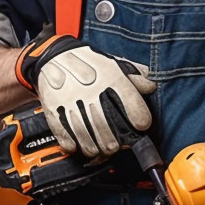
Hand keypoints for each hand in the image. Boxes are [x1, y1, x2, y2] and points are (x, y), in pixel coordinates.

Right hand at [15, 34, 155, 156]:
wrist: (54, 55)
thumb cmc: (88, 62)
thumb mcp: (114, 63)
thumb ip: (134, 75)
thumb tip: (151, 86)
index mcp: (110, 77)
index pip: (132, 104)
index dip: (140, 119)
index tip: (141, 126)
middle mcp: (91, 90)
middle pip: (107, 128)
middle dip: (115, 143)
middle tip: (117, 146)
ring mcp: (71, 101)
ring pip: (86, 136)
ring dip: (95, 148)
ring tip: (100, 149)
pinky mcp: (54, 110)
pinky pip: (64, 135)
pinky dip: (73, 145)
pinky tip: (79, 144)